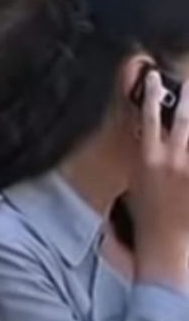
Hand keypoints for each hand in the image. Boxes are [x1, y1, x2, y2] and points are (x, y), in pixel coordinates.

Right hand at [131, 70, 188, 289]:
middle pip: (182, 120)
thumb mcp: (136, 179)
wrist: (164, 244)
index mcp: (147, 157)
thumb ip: (145, 155)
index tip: (155, 77)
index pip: (148, 117)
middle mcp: (170, 160)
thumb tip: (147, 135)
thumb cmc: (148, 213)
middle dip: (187, 99)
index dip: (151, 94)